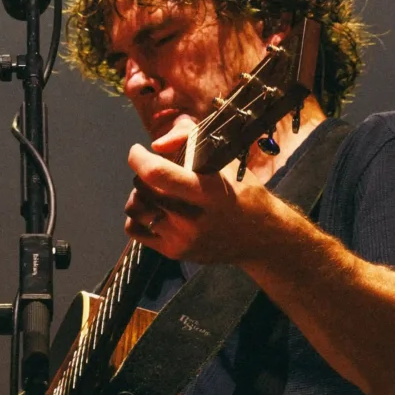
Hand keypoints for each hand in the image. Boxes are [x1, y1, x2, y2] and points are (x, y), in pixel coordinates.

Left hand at [125, 119, 293, 265]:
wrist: (260, 238)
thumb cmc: (243, 193)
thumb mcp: (227, 161)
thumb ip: (191, 141)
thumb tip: (157, 145)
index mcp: (209, 191)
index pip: (158, 174)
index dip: (139, 159)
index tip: (138, 150)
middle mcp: (193, 219)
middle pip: (143, 190)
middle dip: (142, 173)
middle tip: (154, 170)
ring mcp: (182, 239)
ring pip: (135, 209)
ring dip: (138, 194)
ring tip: (153, 190)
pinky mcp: (174, 252)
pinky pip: (134, 230)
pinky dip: (137, 216)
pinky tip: (153, 209)